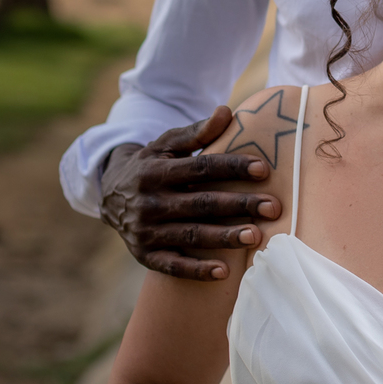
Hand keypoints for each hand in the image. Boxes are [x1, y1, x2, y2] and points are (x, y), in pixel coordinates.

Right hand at [100, 108, 281, 279]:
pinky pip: (172, 266)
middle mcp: (150, 202)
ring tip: (256, 236)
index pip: (201, 169)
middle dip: (239, 205)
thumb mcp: (166, 145)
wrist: (109, 195)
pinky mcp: (144, 255)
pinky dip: (196, 271)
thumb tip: (226, 112)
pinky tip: (223, 272)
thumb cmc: (151, 165)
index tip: (263, 169)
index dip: (232, 167)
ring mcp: (146, 231)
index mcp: (157, 171)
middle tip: (273, 207)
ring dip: (224, 237)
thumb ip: (196, 132)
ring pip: (191, 235)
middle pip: (201, 204)